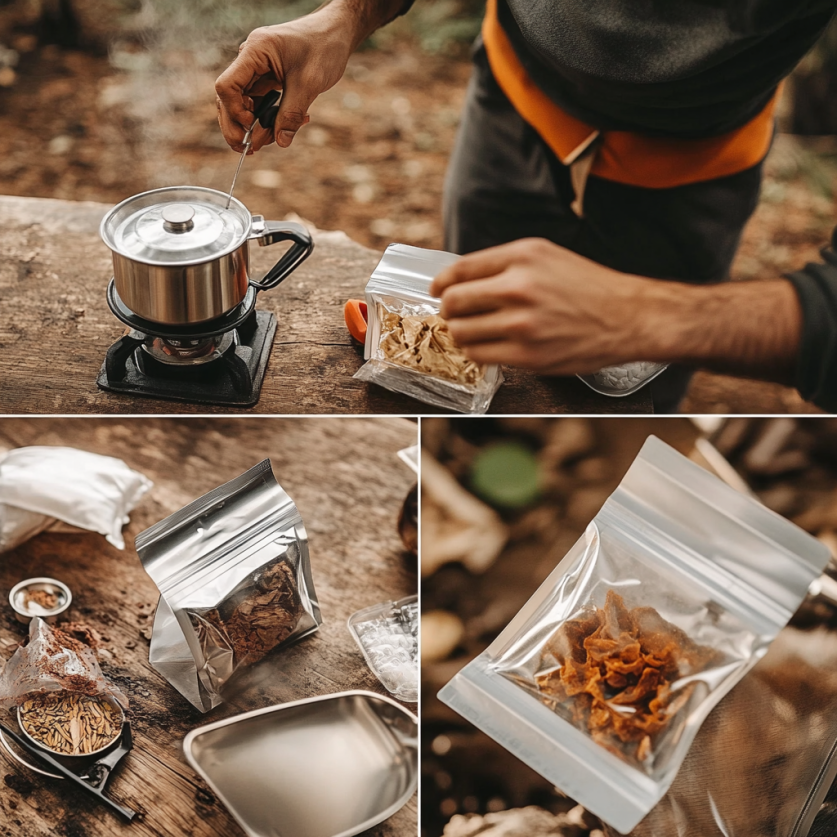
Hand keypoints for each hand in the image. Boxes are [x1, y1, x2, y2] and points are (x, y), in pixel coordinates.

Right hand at [215, 5, 354, 152]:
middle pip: (228, 99)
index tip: (253, 126)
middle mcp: (249, 59)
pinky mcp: (265, 79)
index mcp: (255, 51)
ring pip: (242, 105)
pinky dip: (266, 119)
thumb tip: (280, 142)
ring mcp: (256, 70)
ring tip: (273, 139)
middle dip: (237, 126)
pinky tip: (282, 128)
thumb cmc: (324, 48)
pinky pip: (258, 104)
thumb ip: (292, 113)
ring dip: (253, 127)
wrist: (336, 32)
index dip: (235, 112)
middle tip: (251, 149)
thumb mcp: (310, 83)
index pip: (227, 86)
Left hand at [430, 238, 658, 374]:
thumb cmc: (587, 286)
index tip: (437, 291)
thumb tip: (460, 279)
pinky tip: (491, 346)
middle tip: (456, 315)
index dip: (441, 283)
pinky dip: (479, 352)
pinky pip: (480, 356)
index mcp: (521, 257)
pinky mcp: (528, 355)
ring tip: (475, 332)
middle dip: (449, 311)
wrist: (627, 317)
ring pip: (462, 333)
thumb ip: (503, 264)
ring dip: (462, 334)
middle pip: (453, 303)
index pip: (459, 270)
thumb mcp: (545, 256)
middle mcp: (519, 288)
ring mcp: (522, 324)